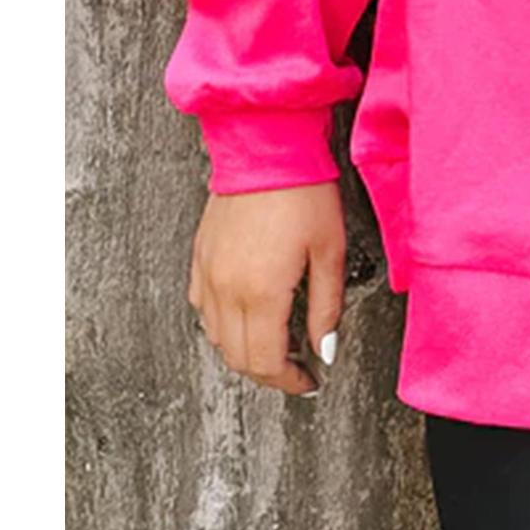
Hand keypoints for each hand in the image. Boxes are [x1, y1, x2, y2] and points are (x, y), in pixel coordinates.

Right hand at [187, 183, 344, 396]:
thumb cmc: (304, 192)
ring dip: (244, 350)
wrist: (266, 147)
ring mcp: (207, 273)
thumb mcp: (330, 251)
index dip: (289, 382)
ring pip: (216, 337)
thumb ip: (326, 306)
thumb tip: (324, 349)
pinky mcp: (200, 256)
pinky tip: (245, 314)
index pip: (266, 362)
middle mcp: (226, 289)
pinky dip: (221, 324)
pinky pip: (201, 308)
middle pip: (238, 358)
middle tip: (296, 368)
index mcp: (261, 292)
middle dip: (268, 372)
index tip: (309, 382)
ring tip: (275, 343)